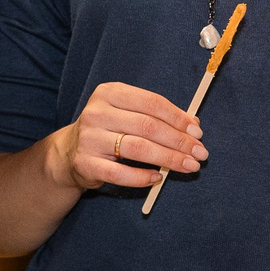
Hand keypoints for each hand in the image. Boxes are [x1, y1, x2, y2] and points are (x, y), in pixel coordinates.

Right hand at [45, 81, 204, 192]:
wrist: (69, 152)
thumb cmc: (108, 130)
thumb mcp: (127, 113)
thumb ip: (156, 116)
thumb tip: (193, 126)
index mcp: (109, 93)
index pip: (151, 103)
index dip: (178, 118)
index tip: (197, 132)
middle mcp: (97, 112)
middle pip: (148, 126)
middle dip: (179, 141)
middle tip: (200, 153)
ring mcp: (89, 138)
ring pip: (138, 148)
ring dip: (169, 159)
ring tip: (189, 166)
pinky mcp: (85, 163)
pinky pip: (120, 174)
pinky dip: (143, 177)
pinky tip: (158, 177)